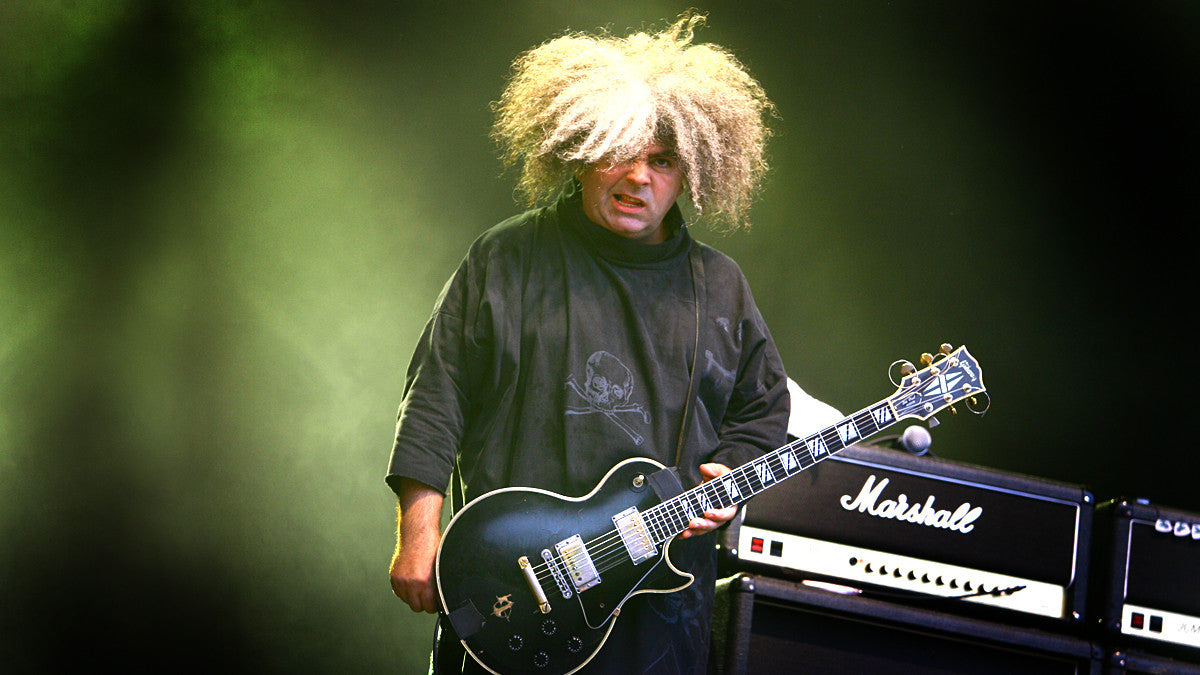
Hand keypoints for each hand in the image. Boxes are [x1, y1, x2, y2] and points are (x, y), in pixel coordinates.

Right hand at [390, 480, 443, 613]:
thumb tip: (443, 600)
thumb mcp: (442, 568)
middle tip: (429, 595)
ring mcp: (401, 581)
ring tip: (420, 587)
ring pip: (407, 601)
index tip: (436, 601)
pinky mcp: (394, 578)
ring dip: (414, 597)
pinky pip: (399, 593)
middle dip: (424, 602)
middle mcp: (411, 583)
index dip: (435, 604)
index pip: (429, 607)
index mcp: (425, 582)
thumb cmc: (432, 548)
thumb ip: (440, 586)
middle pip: (417, 607)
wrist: (418, 535)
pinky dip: (405, 591)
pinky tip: (412, 582)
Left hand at [679, 462, 737, 538]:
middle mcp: (720, 516)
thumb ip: (715, 470)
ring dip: (695, 531)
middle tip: (693, 522)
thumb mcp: (721, 472)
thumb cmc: (722, 481)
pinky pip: (696, 530)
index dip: (719, 515)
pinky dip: (688, 532)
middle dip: (703, 524)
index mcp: (729, 505)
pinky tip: (680, 534)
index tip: (708, 513)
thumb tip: (705, 468)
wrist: (716, 486)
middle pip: (714, 524)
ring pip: (704, 529)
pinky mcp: (702, 522)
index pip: (727, 513)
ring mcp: (711, 520)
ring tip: (686, 530)